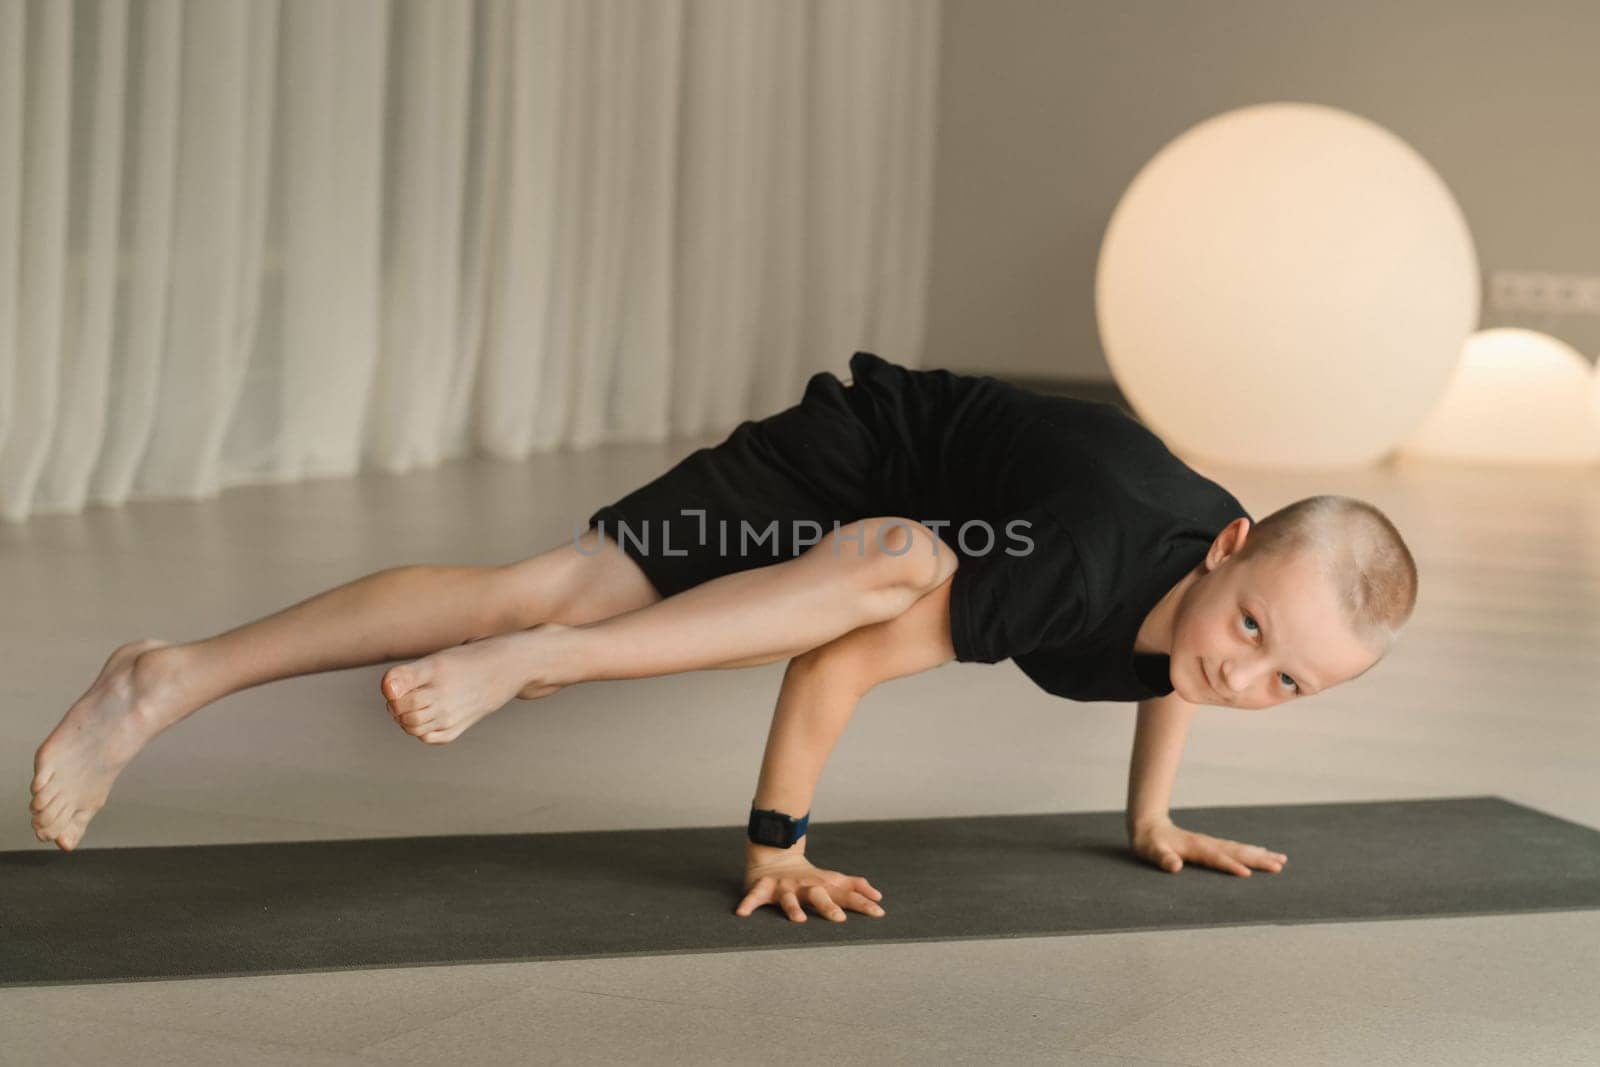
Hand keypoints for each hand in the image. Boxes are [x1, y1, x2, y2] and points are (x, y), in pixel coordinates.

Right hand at [735, 855, 886, 921]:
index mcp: (823, 886)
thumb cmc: (809, 877)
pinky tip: (742, 913)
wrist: (775, 856)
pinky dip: (748, 903)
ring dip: (793, 909)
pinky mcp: (764, 888)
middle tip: (839, 918)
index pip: (846, 895)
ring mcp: (784, 887)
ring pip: (789, 899)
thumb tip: (879, 897)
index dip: (862, 903)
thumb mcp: (833, 880)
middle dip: (828, 906)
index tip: (879, 913)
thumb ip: (855, 888)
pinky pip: (754, 897)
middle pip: (819, 896)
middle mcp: (805, 886)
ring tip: (799, 920)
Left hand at [1129, 815, 1286, 876]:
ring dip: (1259, 854)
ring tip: (1280, 859)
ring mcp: (1211, 843)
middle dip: (1258, 859)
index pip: (1217, 858)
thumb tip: (1174, 866)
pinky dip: (1250, 851)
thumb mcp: (1151, 851)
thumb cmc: (1149, 842)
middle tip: (1280, 865)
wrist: (1148, 824)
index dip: (1231, 866)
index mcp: (1195, 848)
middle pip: (1237, 852)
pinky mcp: (1211, 845)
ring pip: (1239, 849)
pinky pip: (1235, 848)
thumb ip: (1162, 858)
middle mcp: (1207, 844)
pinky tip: (1260, 853)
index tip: (1248, 875)